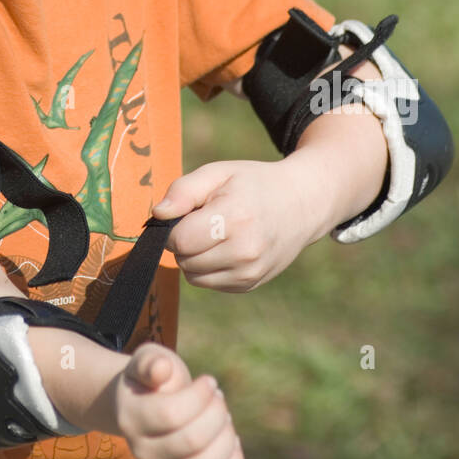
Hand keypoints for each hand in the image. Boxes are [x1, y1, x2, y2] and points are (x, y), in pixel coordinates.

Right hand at [113, 343, 243, 458]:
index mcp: (132, 418)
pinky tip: (230, 438)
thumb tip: (161, 370)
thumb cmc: (151, 378)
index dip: (199, 396)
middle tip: (218, 396)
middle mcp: (143, 452)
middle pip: (192, 442)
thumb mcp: (148, 359)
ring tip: (225, 416)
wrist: (146, 406)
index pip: (170, 415)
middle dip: (216, 413)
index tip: (209, 380)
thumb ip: (151, 361)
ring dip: (225, 437)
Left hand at [151, 158, 319, 291]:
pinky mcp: (250, 284)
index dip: (173, 226)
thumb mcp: (218, 173)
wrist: (301, 203)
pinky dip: (208, 267)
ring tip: (215, 232)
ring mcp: (249, 272)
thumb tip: (157, 215)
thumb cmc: (253, 183)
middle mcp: (244, 251)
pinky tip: (226, 245)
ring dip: (194, 256)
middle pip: (184, 260)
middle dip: (184, 240)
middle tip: (205, 219)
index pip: (179, 240)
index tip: (188, 212)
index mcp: (234, 218)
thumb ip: (184, 191)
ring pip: (193, 276)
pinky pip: (209, 282)